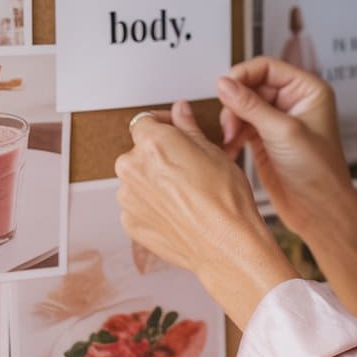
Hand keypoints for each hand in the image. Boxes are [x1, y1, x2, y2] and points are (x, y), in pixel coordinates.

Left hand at [115, 101, 294, 328]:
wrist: (227, 245)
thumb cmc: (226, 200)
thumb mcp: (213, 152)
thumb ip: (188, 128)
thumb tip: (180, 111)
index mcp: (153, 144)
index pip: (144, 121)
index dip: (162, 123)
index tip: (173, 130)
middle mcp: (132, 168)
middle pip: (139, 152)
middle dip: (159, 155)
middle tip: (187, 166)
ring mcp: (128, 198)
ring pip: (138, 180)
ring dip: (154, 181)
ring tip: (185, 194)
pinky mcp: (130, 223)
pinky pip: (138, 205)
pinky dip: (153, 205)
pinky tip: (179, 211)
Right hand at [217, 58, 353, 240]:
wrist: (319, 211)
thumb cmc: (317, 171)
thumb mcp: (282, 132)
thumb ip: (250, 105)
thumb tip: (223, 83)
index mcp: (307, 89)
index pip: (267, 67)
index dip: (242, 74)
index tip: (223, 88)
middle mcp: (293, 100)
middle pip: (251, 85)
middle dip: (235, 103)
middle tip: (229, 125)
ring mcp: (278, 119)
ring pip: (242, 105)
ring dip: (231, 120)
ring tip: (229, 140)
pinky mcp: (265, 138)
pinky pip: (240, 125)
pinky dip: (231, 134)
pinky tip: (228, 148)